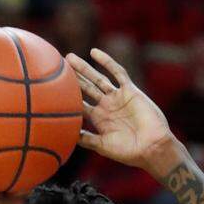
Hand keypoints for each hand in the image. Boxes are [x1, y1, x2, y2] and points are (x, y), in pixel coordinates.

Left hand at [68, 48, 173, 170]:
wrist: (152, 147)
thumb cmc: (128, 151)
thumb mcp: (103, 146)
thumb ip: (86, 139)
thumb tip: (66, 135)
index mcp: (99, 119)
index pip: (79, 104)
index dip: (67, 96)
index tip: (51, 90)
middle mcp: (107, 106)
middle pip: (86, 88)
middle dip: (73, 78)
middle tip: (57, 66)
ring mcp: (118, 97)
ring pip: (98, 78)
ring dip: (84, 68)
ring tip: (69, 58)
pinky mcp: (130, 91)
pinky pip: (118, 72)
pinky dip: (106, 62)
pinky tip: (94, 53)